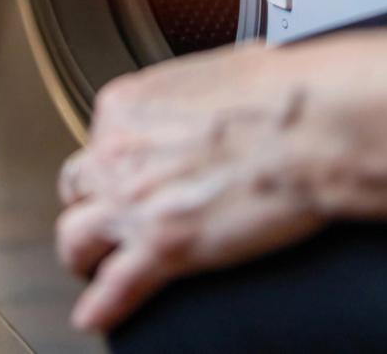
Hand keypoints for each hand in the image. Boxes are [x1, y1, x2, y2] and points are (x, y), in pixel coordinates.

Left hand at [53, 42, 335, 333]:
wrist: (311, 126)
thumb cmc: (282, 93)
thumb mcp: (220, 71)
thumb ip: (198, 93)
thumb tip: (218, 96)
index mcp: (128, 106)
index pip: (99, 141)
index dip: (115, 162)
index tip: (129, 174)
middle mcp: (117, 151)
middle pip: (78, 187)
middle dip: (90, 204)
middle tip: (104, 218)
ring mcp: (133, 203)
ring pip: (75, 238)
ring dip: (83, 254)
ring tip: (92, 267)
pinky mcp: (163, 247)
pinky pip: (115, 287)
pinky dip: (101, 306)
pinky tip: (96, 316)